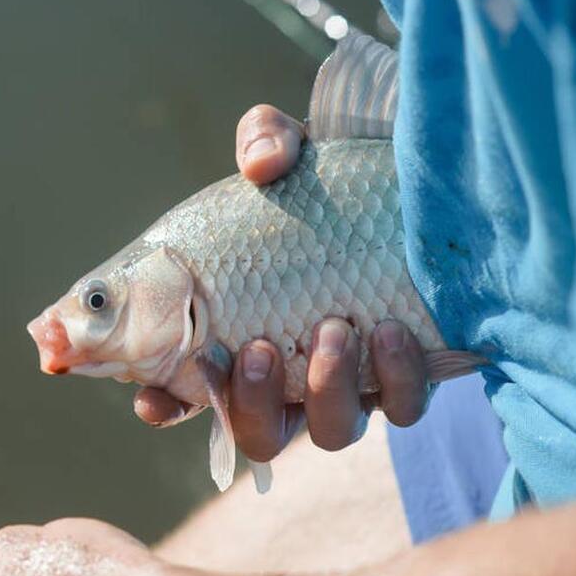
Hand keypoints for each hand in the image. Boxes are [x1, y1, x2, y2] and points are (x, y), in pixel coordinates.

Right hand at [133, 105, 429, 458]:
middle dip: (252, 404)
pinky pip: (402, 408)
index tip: (152, 401)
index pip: (188, 392)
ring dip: (324, 389)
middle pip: (258, 435)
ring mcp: (350, 385)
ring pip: (328, 432)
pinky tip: (390, 329)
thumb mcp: (294, 151)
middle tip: (258, 349)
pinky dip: (395, 378)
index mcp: (238, 335)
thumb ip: (265, 140)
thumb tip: (261, 166)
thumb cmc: (337, 181)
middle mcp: (291, 376)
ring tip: (334, 328)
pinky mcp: (409, 380)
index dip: (165, 407)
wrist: (423, 193)